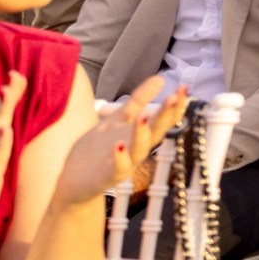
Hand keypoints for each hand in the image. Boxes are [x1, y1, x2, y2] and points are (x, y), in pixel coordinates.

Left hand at [55, 77, 188, 207]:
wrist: (75, 181)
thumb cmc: (98, 150)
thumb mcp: (118, 120)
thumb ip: (138, 101)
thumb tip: (160, 79)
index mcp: (140, 134)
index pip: (163, 118)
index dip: (175, 105)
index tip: (183, 88)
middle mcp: (138, 148)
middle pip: (157, 132)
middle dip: (166, 115)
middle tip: (174, 98)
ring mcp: (126, 163)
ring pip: (139, 149)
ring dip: (143, 133)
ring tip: (144, 116)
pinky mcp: (108, 176)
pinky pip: (118, 168)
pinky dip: (120, 157)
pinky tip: (118, 145)